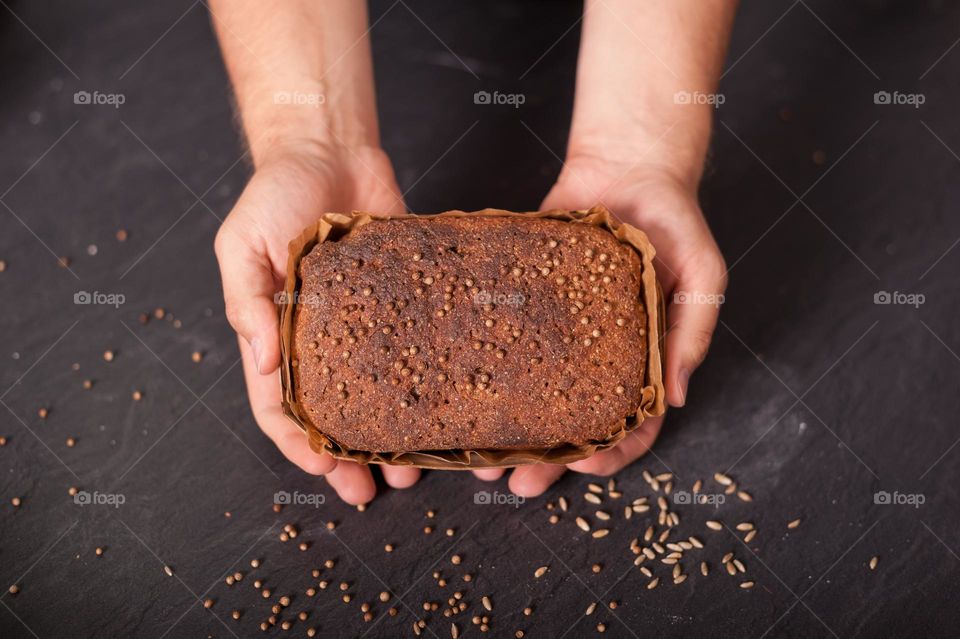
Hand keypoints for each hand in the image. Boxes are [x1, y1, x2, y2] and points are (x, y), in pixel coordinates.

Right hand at [214, 141, 420, 503]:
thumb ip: (248, 301)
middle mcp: (322, 341)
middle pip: (334, 414)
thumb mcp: (242, 244)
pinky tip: (450, 407)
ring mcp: (366, 325)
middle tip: (376, 489)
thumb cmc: (275, 192)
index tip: (326, 470)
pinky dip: (429, 382)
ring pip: (380, 394)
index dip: (299, 444)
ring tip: (416, 466)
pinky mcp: (405, 302)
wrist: (330, 149)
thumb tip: (263, 363)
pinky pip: (417, 349)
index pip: (279, 406)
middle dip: (351, 457)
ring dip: (394, 434)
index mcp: (277, 335)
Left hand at [473, 155, 726, 494]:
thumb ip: (692, 332)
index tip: (584, 470)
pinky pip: (508, 343)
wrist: (627, 165)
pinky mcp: (527, 303)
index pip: (634, 423)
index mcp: (644, 357)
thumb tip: (676, 396)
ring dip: (513, 431)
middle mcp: (599, 354)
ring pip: (535, 394)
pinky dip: (489, 370)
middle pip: (575, 421)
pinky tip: (464, 392)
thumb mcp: (702, 274)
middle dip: (550, 460)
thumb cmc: (675, 220)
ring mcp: (560, 333)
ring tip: (482, 457)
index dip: (612, 453)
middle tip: (518, 484)